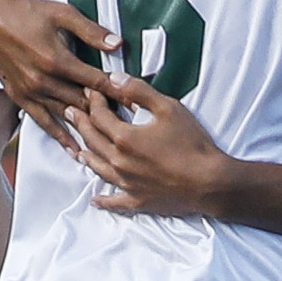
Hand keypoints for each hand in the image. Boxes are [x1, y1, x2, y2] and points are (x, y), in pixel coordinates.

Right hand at [0, 0, 118, 148]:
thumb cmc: (27, 9)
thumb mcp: (63, 12)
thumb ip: (91, 31)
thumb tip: (118, 44)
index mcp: (57, 60)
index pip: (97, 83)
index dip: (119, 93)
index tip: (136, 103)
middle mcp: (44, 81)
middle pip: (84, 103)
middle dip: (108, 113)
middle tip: (130, 126)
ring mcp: (31, 91)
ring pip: (66, 116)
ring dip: (88, 128)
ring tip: (110, 142)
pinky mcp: (20, 96)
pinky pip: (43, 122)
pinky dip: (60, 136)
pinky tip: (74, 149)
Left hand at [63, 73, 237, 219]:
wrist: (210, 183)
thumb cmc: (192, 144)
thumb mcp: (168, 108)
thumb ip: (139, 92)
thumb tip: (114, 78)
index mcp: (123, 138)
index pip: (99, 116)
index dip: (92, 101)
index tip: (90, 91)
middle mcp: (118, 162)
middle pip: (92, 141)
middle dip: (81, 124)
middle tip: (71, 113)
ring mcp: (126, 184)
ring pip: (97, 168)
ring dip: (86, 156)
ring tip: (77, 149)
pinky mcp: (137, 200)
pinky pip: (114, 201)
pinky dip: (103, 200)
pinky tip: (96, 199)